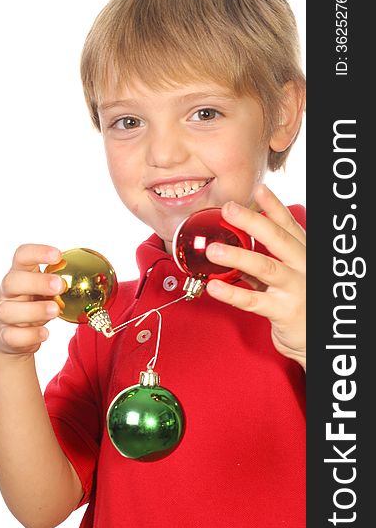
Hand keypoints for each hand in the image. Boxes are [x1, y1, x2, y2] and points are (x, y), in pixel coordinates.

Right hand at [0, 244, 65, 359]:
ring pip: (8, 311)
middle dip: (37, 282)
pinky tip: (45, 333)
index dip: (37, 252)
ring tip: (56, 310)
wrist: (13, 337)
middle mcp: (7, 292)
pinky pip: (12, 336)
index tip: (58, 255)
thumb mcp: (45, 290)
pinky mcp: (5, 336)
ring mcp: (3, 315)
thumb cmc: (34, 305)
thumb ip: (59, 283)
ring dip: (35, 310)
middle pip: (12, 281)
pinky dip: (30, 335)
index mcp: (19, 274)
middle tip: (60, 286)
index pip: (21, 255)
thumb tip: (92, 277)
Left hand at [205, 185, 305, 369]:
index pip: (288, 226)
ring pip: (265, 267)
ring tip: (213, 250)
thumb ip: (265, 261)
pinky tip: (214, 287)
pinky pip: (254, 301)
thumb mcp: (286, 276)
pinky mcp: (284, 312)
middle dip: (252, 221)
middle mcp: (303, 267)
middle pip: (277, 239)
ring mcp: (295, 289)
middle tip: (228, 209)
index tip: (258, 189)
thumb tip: (236, 247)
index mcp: (303, 255)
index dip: (273, 206)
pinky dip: (232, 293)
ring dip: (237, 256)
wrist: (316, 338)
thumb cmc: (299, 303)